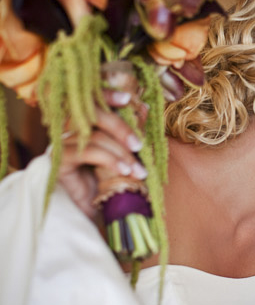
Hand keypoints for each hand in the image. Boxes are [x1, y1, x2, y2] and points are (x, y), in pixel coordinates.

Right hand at [58, 91, 146, 219]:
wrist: (100, 210)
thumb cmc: (114, 179)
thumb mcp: (126, 152)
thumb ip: (132, 131)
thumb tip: (145, 107)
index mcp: (87, 122)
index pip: (93, 100)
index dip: (107, 94)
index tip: (127, 99)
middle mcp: (71, 128)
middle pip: (93, 114)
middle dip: (121, 127)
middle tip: (139, 145)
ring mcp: (63, 143)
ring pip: (94, 135)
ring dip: (121, 152)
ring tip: (138, 170)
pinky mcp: (60, 160)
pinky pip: (87, 152)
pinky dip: (110, 160)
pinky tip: (124, 170)